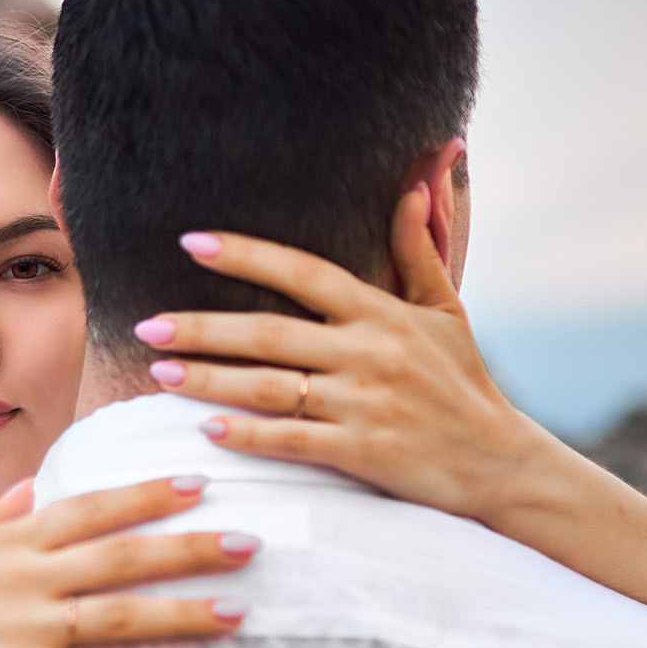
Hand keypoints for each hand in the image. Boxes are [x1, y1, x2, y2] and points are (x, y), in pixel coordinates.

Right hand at [0, 476, 256, 647]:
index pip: (89, 509)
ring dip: (183, 614)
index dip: (147, 495)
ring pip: (119, 616)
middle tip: (250, 540)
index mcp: (6, 540)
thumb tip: (30, 491)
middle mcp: (22, 576)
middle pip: (122, 556)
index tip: (197, 482)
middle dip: (190, 546)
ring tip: (238, 613)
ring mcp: (20, 627)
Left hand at [135, 187, 554, 524]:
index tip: (191, 243)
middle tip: (146, 325)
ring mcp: (365, 405)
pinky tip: (208, 429)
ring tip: (159, 372)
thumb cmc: (464, 384)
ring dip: (211, 380)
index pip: (305, 272)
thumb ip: (418, 251)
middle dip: (203, 328)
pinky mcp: (365, 453)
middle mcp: (370, 353)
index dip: (247, 255)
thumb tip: (415, 184)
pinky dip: (251, 435)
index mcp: (383, 314)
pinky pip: (295, 441)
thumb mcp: (446, 312)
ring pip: (272, 388)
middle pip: (270, 333)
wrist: (500, 462)